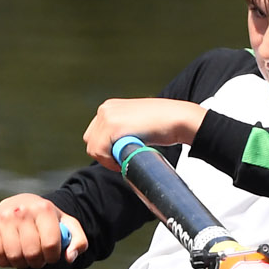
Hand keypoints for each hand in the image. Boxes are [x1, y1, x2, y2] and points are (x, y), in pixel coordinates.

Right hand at [0, 193, 87, 268]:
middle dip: (37, 262)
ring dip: (21, 263)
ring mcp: (4, 215)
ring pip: (14, 255)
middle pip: (32, 253)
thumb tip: (69, 257)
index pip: (50, 244)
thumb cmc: (49, 220)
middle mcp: (22, 209)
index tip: (51, 256)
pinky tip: (10, 254)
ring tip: (24, 256)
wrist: (26, 204)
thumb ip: (78, 242)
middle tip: (37, 257)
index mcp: (44, 208)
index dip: (52, 257)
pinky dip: (4, 261)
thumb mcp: (69, 227)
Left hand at [83, 98, 204, 170]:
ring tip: (127, 157)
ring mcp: (107, 116)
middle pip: (90, 141)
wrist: (178, 118)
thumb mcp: (136, 124)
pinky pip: (100, 151)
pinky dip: (110, 161)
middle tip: (124, 158)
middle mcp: (105, 109)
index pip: (95, 135)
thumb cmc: (163, 125)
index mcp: (110, 108)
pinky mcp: (112, 126)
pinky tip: (125, 157)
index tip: (121, 155)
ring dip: (108, 159)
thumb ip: (123, 131)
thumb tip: (115, 149)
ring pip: (93, 148)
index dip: (106, 150)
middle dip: (105, 154)